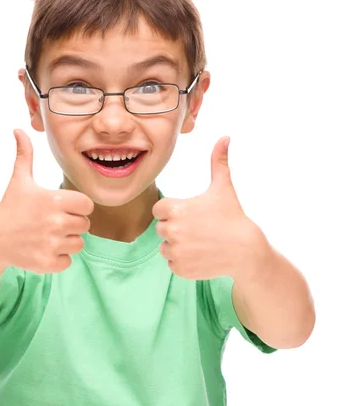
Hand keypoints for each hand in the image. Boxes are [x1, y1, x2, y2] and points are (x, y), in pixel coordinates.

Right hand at [0, 129, 93, 273]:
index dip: (77, 207)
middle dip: (71, 225)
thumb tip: (18, 129)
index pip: (87, 205)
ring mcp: (51, 244)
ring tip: (48, 237)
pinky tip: (43, 250)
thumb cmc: (11, 207)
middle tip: (52, 224)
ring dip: (66, 242)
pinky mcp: (47, 263)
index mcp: (54, 200)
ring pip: (78, 244)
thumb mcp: (19, 180)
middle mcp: (55, 222)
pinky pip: (68, 261)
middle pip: (85, 225)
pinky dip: (58, 259)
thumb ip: (25, 155)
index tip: (63, 208)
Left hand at [152, 137, 265, 280]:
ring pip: (165, 247)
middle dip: (176, 229)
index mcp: (174, 210)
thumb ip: (218, 162)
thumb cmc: (232, 217)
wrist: (246, 250)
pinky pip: (172, 263)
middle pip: (161, 229)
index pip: (158, 210)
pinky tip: (200, 255)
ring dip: (178, 246)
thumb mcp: (223, 188)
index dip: (173, 211)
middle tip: (199, 229)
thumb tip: (225, 137)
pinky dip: (183, 261)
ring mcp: (175, 252)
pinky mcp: (179, 269)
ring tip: (200, 242)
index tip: (191, 214)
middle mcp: (171, 231)